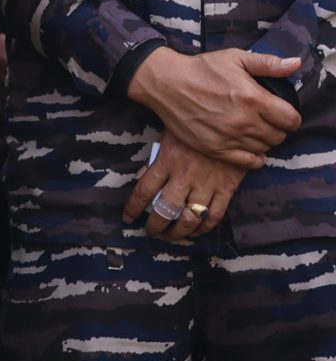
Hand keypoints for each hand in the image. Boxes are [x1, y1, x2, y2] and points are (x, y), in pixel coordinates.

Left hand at [122, 139, 246, 241]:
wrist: (231, 124)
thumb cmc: (194, 129)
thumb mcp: (167, 136)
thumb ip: (154, 158)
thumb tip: (140, 177)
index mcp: (166, 161)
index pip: (144, 191)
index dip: (134, 208)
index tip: (129, 218)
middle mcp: (184, 176)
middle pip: (166, 209)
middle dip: (156, 226)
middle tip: (151, 232)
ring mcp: (207, 185)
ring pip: (190, 218)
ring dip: (179, 232)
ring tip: (171, 236)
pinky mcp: (226, 189)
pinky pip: (215, 216)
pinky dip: (204, 228)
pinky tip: (196, 232)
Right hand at [128, 48, 301, 167]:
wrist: (165, 83)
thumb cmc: (201, 69)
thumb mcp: (235, 58)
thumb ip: (268, 63)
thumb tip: (296, 63)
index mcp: (253, 98)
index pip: (291, 120)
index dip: (291, 117)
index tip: (282, 112)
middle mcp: (244, 122)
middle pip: (279, 136)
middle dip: (277, 128)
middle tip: (266, 120)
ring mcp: (229, 138)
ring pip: (265, 148)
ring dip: (264, 140)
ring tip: (254, 129)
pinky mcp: (215, 149)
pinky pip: (248, 162)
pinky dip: (255, 158)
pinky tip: (250, 147)